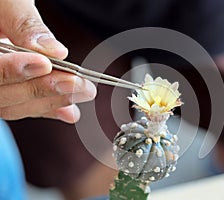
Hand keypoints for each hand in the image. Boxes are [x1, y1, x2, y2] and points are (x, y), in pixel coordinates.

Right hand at [0, 0, 96, 122]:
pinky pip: (24, 105)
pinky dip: (48, 107)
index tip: (45, 64)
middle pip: (2, 95)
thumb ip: (23, 23)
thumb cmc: (1, 0)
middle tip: (76, 84)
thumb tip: (54, 51)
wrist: (2, 6)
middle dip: (42, 90)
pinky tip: (70, 111)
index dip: (13, 71)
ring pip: (14, 105)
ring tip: (81, 93)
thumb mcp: (6, 0)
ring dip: (51, 101)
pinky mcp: (10, 88)